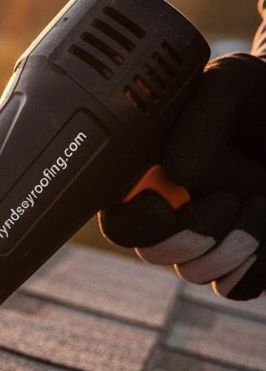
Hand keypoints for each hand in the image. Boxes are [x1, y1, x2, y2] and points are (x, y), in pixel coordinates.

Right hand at [99, 53, 265, 299]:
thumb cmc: (260, 92)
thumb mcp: (230, 84)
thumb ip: (198, 123)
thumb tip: (174, 175)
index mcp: (151, 173)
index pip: (119, 220)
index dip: (133, 224)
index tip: (162, 206)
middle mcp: (175, 210)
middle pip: (156, 254)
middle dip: (193, 232)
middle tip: (227, 197)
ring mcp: (213, 237)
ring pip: (199, 273)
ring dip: (235, 243)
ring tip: (260, 199)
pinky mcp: (251, 258)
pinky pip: (241, 287)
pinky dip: (259, 262)